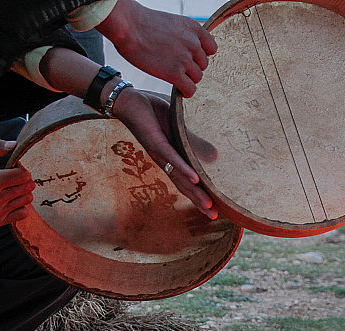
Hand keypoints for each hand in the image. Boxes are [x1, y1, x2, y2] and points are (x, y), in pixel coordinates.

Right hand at [0, 140, 34, 226]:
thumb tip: (14, 146)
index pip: (24, 175)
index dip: (20, 168)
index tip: (11, 167)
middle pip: (28, 187)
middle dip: (23, 179)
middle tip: (9, 177)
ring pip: (28, 199)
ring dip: (21, 191)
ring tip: (6, 187)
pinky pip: (24, 212)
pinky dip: (19, 204)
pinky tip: (7, 199)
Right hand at [97, 0, 217, 97]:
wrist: (128, 25)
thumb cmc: (144, 23)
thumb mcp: (172, 22)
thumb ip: (185, 36)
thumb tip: (191, 50)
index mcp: (194, 28)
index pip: (211, 49)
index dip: (201, 55)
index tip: (191, 58)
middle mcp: (193, 43)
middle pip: (203, 65)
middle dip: (192, 67)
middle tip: (177, 67)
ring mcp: (184, 59)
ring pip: (197, 77)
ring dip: (188, 79)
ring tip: (175, 76)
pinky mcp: (174, 73)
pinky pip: (190, 89)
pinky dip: (186, 91)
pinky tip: (179, 89)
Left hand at [111, 88, 217, 218]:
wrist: (128, 100)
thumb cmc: (152, 113)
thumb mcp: (179, 127)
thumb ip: (195, 141)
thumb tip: (215, 156)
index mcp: (171, 158)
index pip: (187, 181)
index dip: (199, 196)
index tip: (213, 210)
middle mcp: (165, 161)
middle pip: (184, 186)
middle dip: (199, 201)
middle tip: (214, 215)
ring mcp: (160, 153)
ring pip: (179, 177)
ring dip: (194, 192)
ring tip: (208, 204)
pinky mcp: (155, 142)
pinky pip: (171, 157)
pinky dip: (183, 169)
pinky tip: (195, 178)